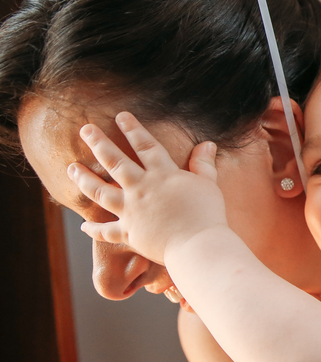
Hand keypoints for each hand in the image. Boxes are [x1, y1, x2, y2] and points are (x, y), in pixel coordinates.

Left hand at [68, 111, 227, 263]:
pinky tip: (83, 226)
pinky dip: (94, 229)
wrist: (197, 245)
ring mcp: (131, 211)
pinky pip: (107, 231)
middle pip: (115, 162)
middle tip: (85, 129)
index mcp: (162, 175)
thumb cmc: (207, 215)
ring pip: (100, 191)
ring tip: (72, 167)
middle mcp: (141, 189)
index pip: (145, 146)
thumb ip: (204, 164)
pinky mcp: (129, 233)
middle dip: (99, 143)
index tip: (120, 116)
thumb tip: (207, 144)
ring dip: (84, 178)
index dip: (133, 129)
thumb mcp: (208, 185)